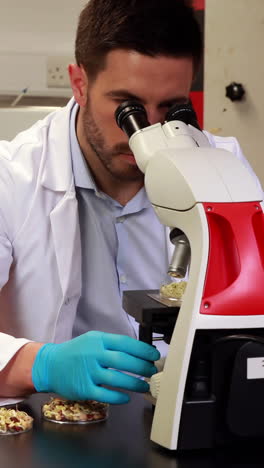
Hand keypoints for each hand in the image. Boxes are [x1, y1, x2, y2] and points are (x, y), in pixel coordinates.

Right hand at [32, 331, 159, 403]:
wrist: (51, 365)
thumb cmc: (76, 352)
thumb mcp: (93, 340)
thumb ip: (112, 345)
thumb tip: (138, 352)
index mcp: (98, 340)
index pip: (125, 343)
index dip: (142, 350)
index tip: (153, 356)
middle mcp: (93, 354)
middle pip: (124, 360)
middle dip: (142, 367)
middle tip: (152, 371)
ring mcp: (88, 372)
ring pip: (117, 379)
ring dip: (134, 383)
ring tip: (144, 386)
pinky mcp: (83, 388)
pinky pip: (105, 394)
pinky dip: (118, 397)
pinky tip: (127, 397)